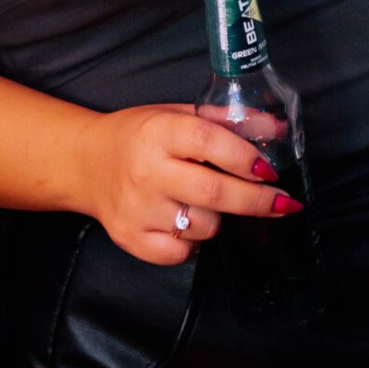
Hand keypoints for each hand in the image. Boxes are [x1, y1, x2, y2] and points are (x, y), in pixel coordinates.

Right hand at [77, 101, 303, 266]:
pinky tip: (184, 222)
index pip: (208, 142)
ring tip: (204, 201)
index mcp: (158, 132)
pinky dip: (194, 242)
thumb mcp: (178, 114)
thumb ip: (227, 121)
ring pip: (204, 226)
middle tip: (282, 202)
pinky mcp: (130, 238)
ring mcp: (137, 209)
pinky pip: (182, 252)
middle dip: (257, 200)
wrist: (86, 163)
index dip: (244, 157)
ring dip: (218, 217)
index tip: (270, 170)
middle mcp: (146, 171)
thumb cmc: (139, 136)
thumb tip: (277, 129)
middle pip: (213, 193)